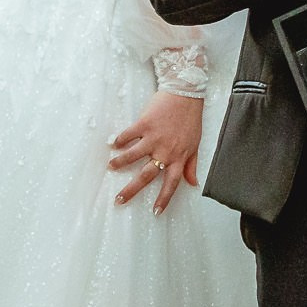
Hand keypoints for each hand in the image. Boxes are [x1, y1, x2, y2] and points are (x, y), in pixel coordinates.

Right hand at [110, 91, 203, 212]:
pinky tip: (113, 143)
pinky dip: (120, 140)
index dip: (163, 199)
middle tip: (119, 200)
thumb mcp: (195, 145)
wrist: (186, 94)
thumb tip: (193, 183)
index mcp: (178, 158)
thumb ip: (191, 165)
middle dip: (131, 190)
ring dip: (120, 162)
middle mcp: (165, 151)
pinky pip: (129, 135)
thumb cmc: (190, 120)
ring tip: (111, 166)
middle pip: (146, 176)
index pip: (171, 184)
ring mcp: (153, 138)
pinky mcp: (144, 124)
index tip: (155, 212)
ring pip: (133, 156)